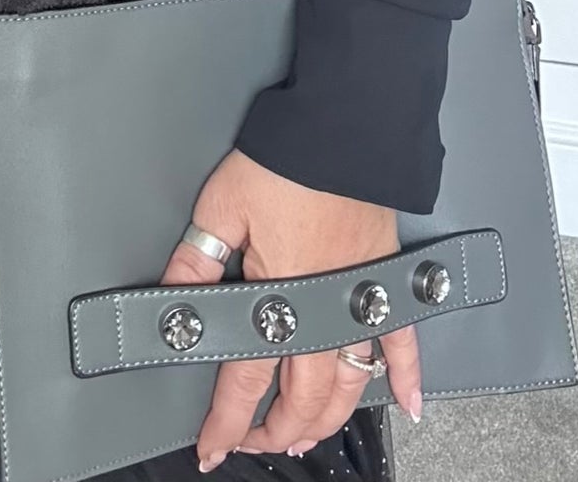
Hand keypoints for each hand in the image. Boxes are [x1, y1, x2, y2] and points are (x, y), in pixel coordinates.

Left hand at [159, 149, 420, 465]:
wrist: (342, 129)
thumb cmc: (284, 162)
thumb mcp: (222, 207)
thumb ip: (195, 259)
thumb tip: (170, 301)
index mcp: (277, 301)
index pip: (245, 382)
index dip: (226, 423)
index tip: (212, 448)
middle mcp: (322, 315)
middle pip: (302, 400)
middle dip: (276, 431)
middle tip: (252, 441)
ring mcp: (358, 304)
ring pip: (347, 387)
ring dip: (327, 419)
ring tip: (305, 436)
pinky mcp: (385, 283)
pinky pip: (404, 343)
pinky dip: (407, 377)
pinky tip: (407, 404)